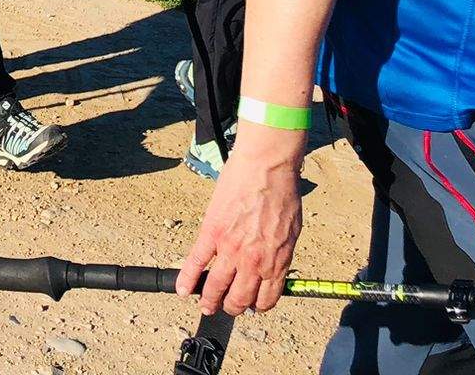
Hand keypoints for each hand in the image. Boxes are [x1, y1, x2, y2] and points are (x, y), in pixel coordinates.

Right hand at [176, 128, 306, 315]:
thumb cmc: (282, 193)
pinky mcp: (211, 233)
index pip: (266, 300)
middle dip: (233, 307)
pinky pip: (196, 262)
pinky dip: (187, 278)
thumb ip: (281, 254)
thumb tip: (274, 267)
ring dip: (209, 300)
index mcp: (275, 262)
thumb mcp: (292, 232)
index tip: (252, 305)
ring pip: (215, 286)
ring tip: (206, 305)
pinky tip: (182, 289)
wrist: (266, 167)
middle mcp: (252, 262)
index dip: (257, 306)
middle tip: (227, 307)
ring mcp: (230, 249)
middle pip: (239, 299)